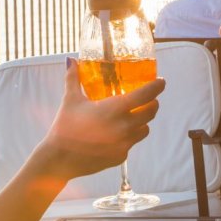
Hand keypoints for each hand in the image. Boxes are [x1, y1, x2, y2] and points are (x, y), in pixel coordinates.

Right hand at [37, 58, 164, 179]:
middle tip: (148, 98)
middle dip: (152, 103)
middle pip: (151, 112)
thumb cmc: (65, 126)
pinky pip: (131, 143)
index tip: (161, 81)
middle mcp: (124, 127)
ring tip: (133, 116)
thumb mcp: (70, 100)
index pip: (146, 95)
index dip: (157, 86)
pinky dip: (128, 136)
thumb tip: (71, 61)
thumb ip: (73, 79)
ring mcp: (124, 144)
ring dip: (143, 121)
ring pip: (144, 129)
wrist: (59, 159)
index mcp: (115, 109)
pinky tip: (115, 134)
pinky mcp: (120, 156)